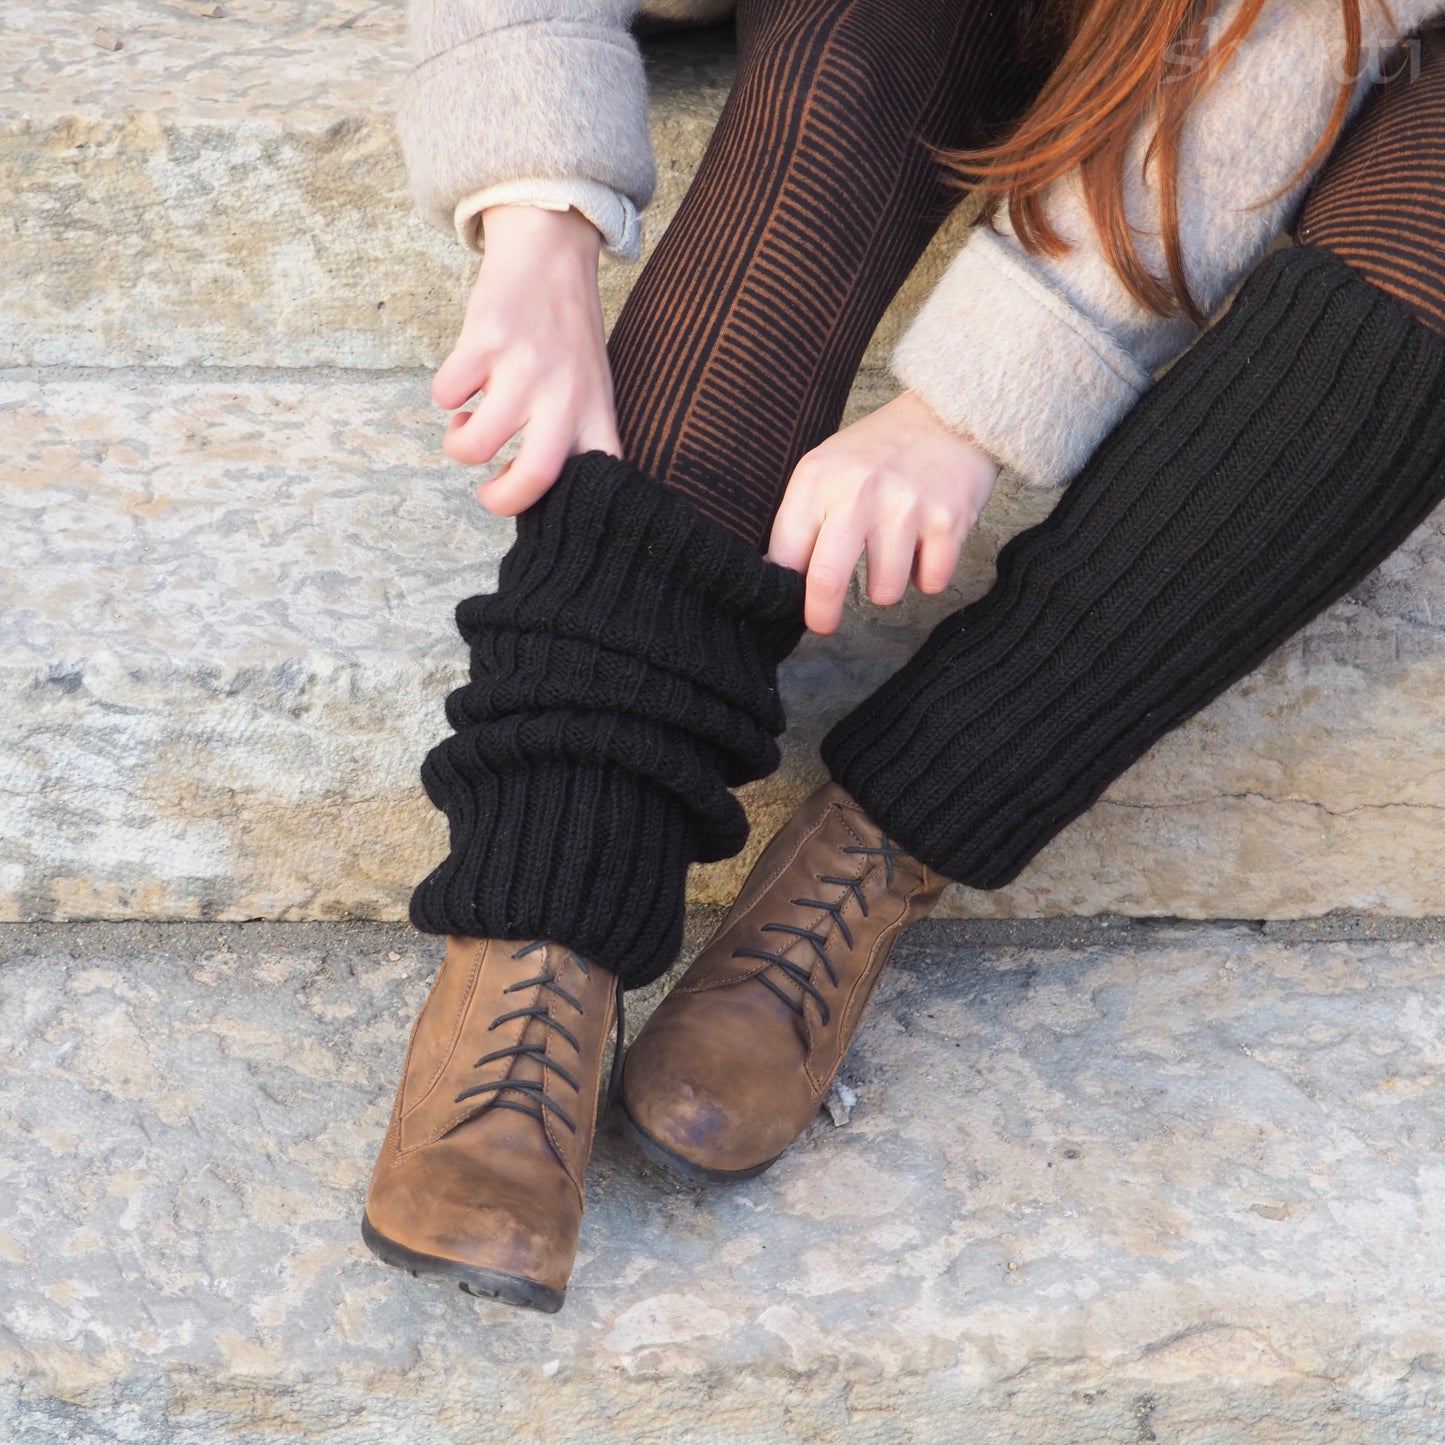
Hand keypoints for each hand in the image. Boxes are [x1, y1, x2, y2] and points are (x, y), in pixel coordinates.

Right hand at [434, 206, 621, 515]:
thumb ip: (576, 437)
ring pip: (475, 444)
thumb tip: (538, 492)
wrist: (550, 253)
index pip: (594, 481)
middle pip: (536, 476)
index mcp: (594, 414)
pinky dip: (444, 396)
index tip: (533, 499)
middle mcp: (564, 396)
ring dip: (458, 444)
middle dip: (500, 500)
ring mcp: (525, 369)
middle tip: (487, 492)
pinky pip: (446, 395)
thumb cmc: (566, 335)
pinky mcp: (486, 341)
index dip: (563, 508)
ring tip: (468, 425)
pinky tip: (463, 380)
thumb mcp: (591, 389)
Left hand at [766, 391, 999, 634]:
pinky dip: (927, 576)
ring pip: (884, 592)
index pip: (785, 554)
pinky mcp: (948, 520)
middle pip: (826, 580)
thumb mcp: (827, 466)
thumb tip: (778, 578)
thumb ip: (804, 517)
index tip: (789, 603)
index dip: (784, 589)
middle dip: (822, 616)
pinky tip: (926, 547)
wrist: (950, 412)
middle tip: (824, 625)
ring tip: (892, 555)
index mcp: (817, 478)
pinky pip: (930, 583)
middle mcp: (858, 492)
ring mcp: (905, 507)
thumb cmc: (880, 451)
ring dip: (886, 587)